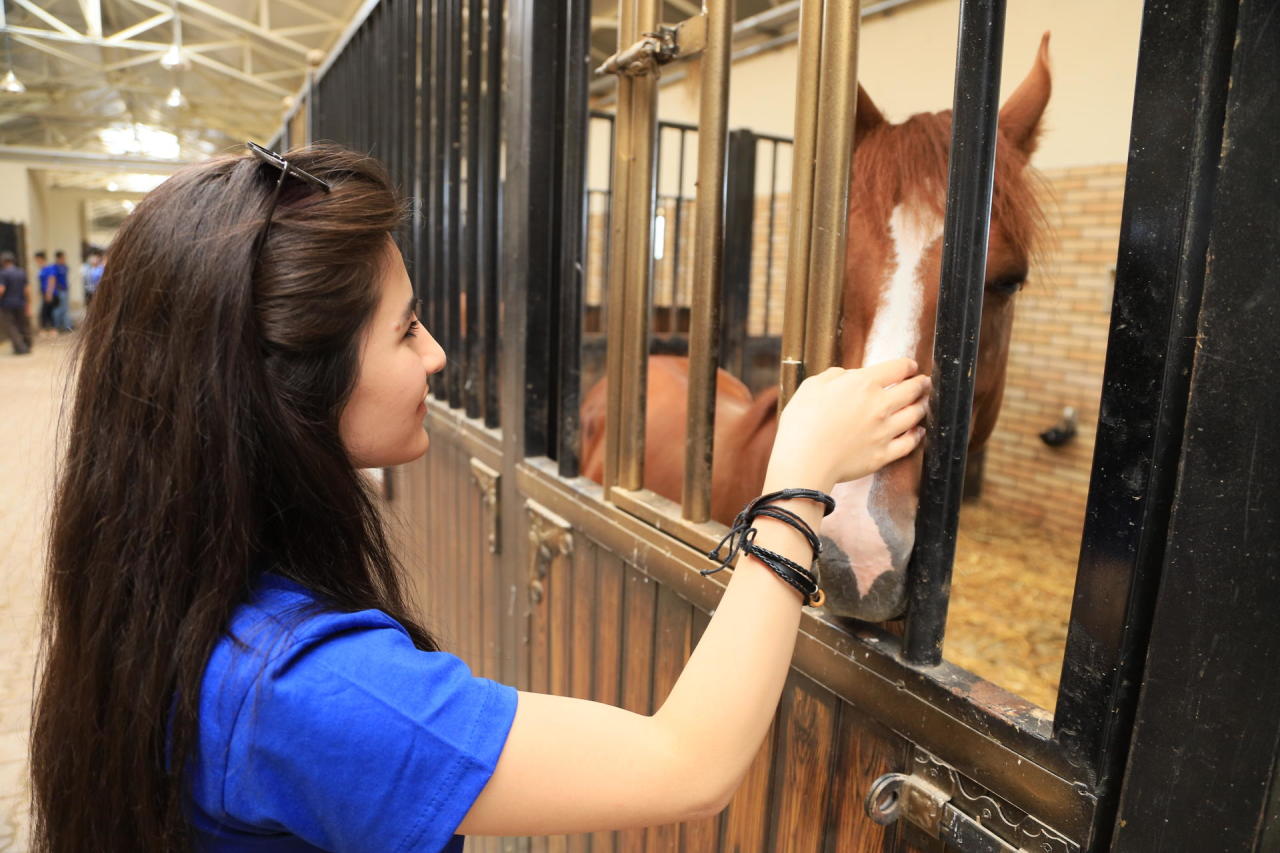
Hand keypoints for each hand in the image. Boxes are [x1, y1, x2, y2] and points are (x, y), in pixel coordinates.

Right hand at [765, 358, 929, 492]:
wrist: (804, 460)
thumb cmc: (802, 421)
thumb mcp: (812, 385)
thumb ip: (835, 375)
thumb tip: (848, 376)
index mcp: (863, 384)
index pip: (897, 368)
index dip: (907, 365)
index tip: (910, 366)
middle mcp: (880, 405)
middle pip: (912, 390)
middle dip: (921, 383)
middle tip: (924, 382)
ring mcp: (884, 431)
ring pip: (915, 415)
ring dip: (922, 406)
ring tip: (922, 404)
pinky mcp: (883, 454)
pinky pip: (909, 443)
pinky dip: (917, 435)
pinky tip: (918, 432)